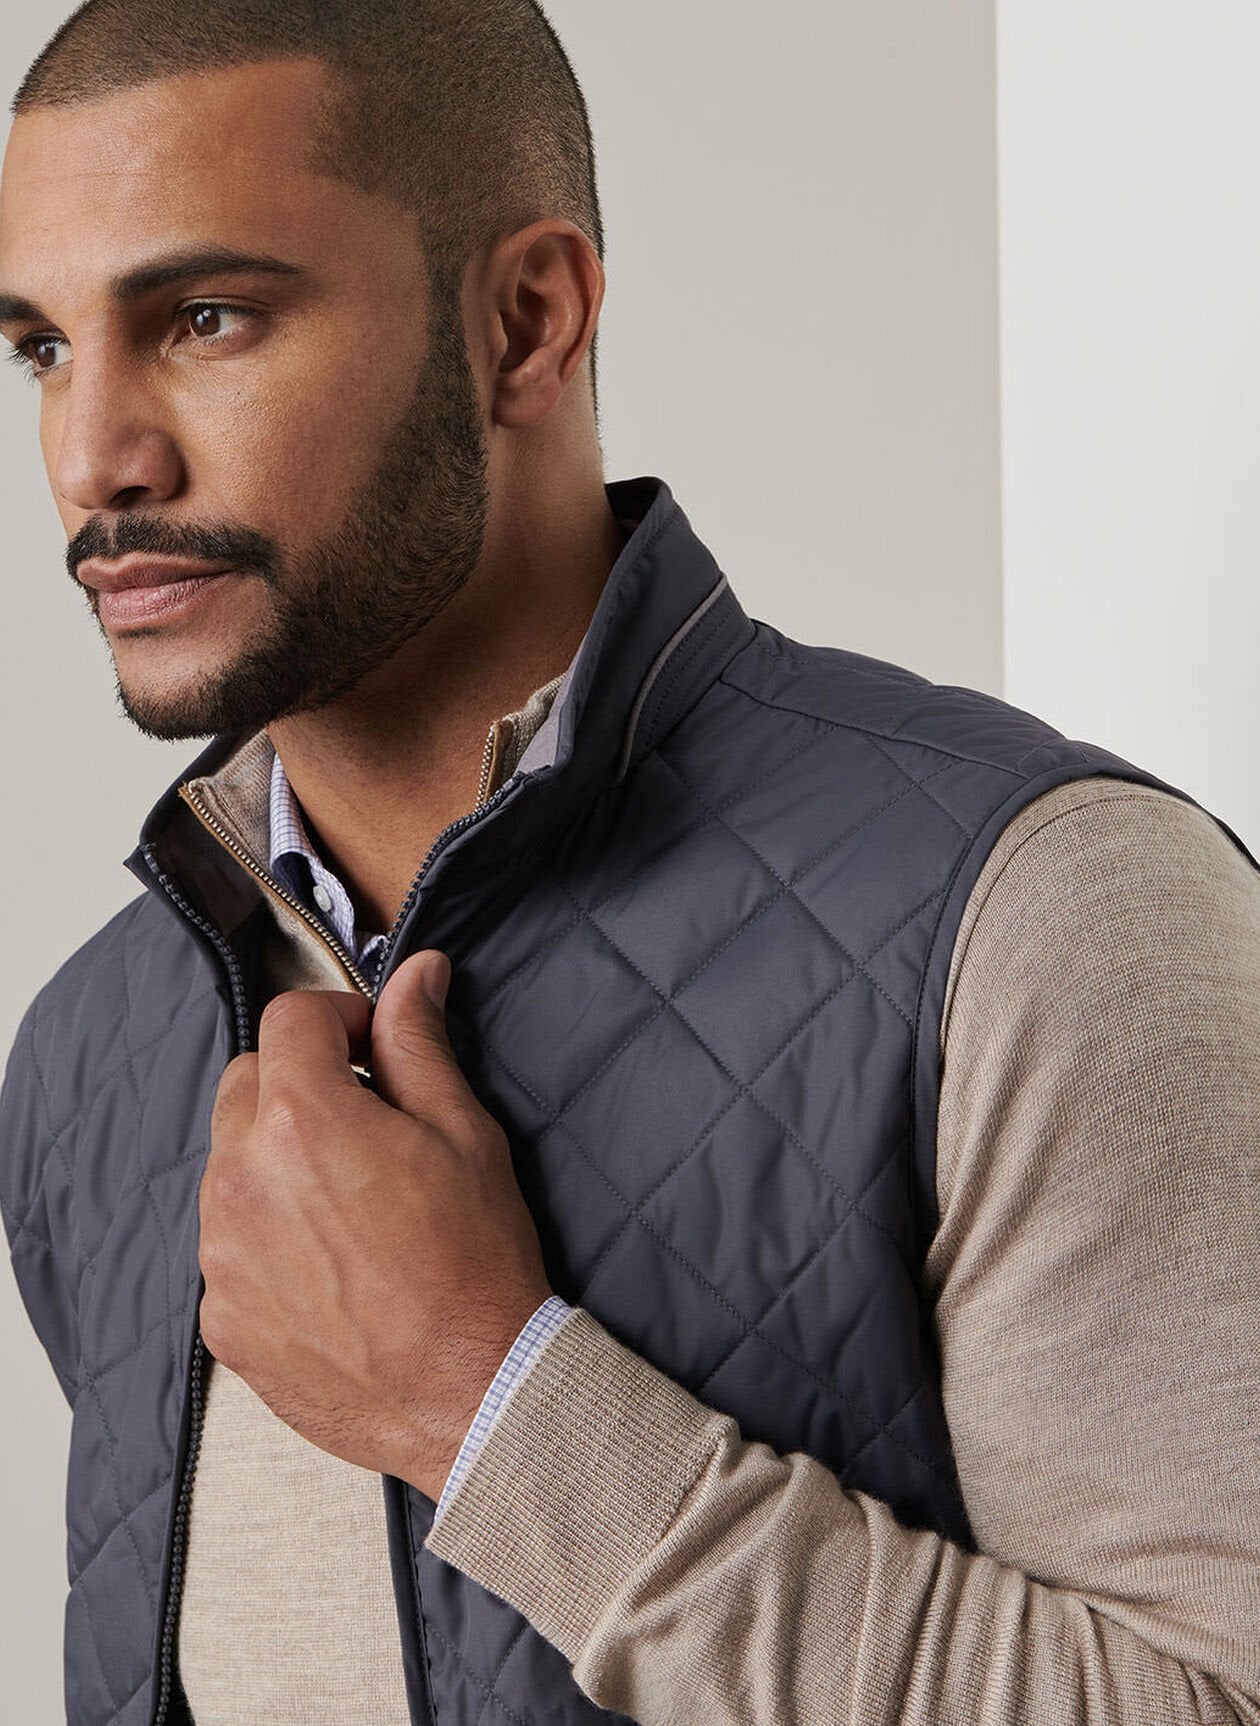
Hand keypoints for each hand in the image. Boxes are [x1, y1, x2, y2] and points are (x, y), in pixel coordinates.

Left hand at [198, 949, 551, 1500]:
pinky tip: (334, 1265)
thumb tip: (416, 975)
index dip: (339, 1018)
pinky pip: (231, 1246)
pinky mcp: (222, 1317)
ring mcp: (223, 1255)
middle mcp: (241, 1180)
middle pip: (246, 1085)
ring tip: (354, 1202)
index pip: (289, 1018)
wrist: (473, 1394)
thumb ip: (419, 1043)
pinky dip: (268, 1238)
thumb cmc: (477, 1263)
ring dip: (278, 1160)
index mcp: (302, 1120)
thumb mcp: (463, 1132)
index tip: (370, 1046)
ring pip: (231, 1166)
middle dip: (300, 1082)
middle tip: (367, 1120)